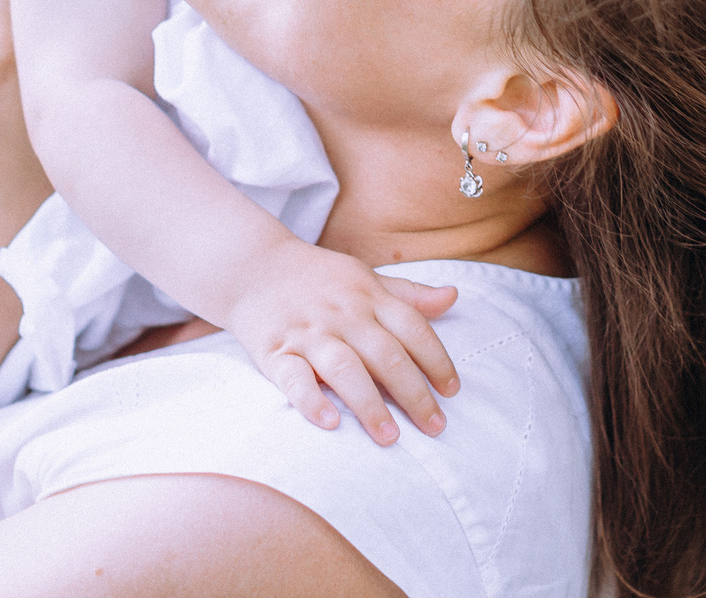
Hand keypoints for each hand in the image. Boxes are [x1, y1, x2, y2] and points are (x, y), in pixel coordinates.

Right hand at [224, 241, 460, 445]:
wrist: (252, 266)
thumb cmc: (319, 279)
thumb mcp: (364, 277)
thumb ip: (408, 294)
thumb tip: (453, 296)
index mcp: (368, 295)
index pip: (412, 328)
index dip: (437, 360)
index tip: (452, 391)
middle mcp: (342, 313)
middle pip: (385, 354)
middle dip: (413, 393)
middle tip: (435, 428)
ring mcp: (307, 332)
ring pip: (344, 368)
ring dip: (369, 404)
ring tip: (390, 438)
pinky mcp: (275, 350)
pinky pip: (293, 378)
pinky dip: (311, 401)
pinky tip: (330, 423)